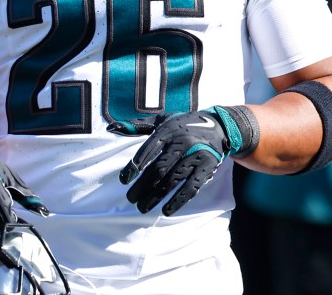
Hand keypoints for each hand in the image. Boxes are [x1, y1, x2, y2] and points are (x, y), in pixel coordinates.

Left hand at [109, 106, 252, 215]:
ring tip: (142, 207)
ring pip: (172, 180)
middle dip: (142, 186)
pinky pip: (191, 188)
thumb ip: (138, 126)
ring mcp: (196, 156)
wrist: (220, 126)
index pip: (148, 149)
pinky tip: (166, 210)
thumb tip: (111, 128)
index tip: (124, 180)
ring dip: (156, 196)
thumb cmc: (183, 125)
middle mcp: (182, 142)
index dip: (134, 165)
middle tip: (130, 198)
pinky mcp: (207, 168)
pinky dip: (178, 201)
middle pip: (158, 169)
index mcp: (168, 130)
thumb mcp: (162, 120)